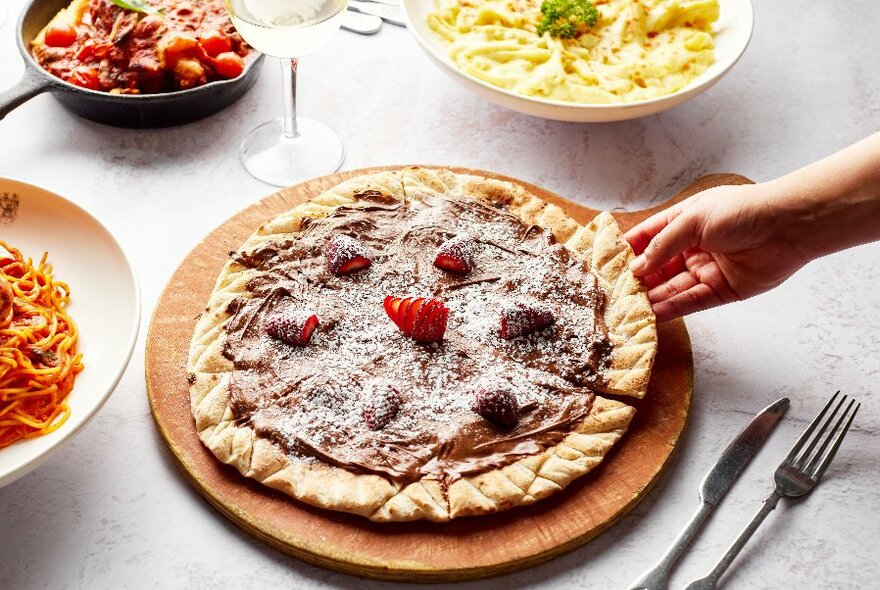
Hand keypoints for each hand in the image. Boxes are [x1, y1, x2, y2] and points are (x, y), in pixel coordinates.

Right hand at [624, 183, 810, 321]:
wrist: (788, 226)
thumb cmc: (742, 211)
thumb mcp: (693, 219)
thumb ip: (663, 244)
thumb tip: (637, 268)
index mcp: (684, 223)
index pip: (647, 238)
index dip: (627, 250)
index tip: (605, 264)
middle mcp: (692, 248)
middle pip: (657, 268)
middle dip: (637, 280)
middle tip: (614, 294)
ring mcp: (706, 270)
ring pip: (671, 288)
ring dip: (651, 298)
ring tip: (627, 309)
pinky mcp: (721, 292)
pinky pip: (691, 302)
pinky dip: (672, 308)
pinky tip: (652, 314)